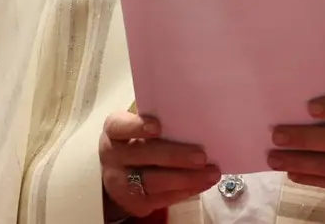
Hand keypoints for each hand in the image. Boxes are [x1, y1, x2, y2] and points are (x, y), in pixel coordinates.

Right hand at [99, 111, 220, 218]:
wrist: (120, 175)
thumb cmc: (137, 143)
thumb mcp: (140, 129)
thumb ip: (159, 123)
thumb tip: (194, 122)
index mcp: (114, 132)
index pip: (120, 127)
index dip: (137, 127)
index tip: (158, 127)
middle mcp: (112, 156)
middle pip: (143, 155)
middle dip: (174, 156)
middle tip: (201, 156)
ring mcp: (121, 182)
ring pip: (154, 181)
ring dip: (186, 178)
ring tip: (211, 173)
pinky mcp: (133, 202)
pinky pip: (162, 199)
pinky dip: (185, 191)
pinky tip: (202, 184)